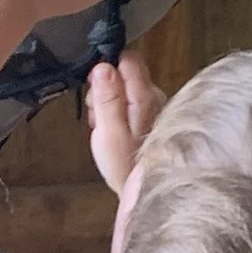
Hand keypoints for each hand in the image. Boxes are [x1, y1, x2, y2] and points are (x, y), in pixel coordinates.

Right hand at [87, 51, 165, 192]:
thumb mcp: (108, 132)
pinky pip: (130, 106)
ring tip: (105, 132)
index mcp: (145, 96)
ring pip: (125, 90)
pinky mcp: (154, 120)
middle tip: (97, 118)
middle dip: (105, 90)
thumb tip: (103, 65)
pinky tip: (115, 137)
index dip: (106, 69)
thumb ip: (106, 97)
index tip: (95, 89)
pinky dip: (118, 117)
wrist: (148, 194)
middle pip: (124, 74)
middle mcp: (156, 96)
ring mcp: (157, 108)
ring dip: (109, 105)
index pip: (128, 58)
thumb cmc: (125, 166)